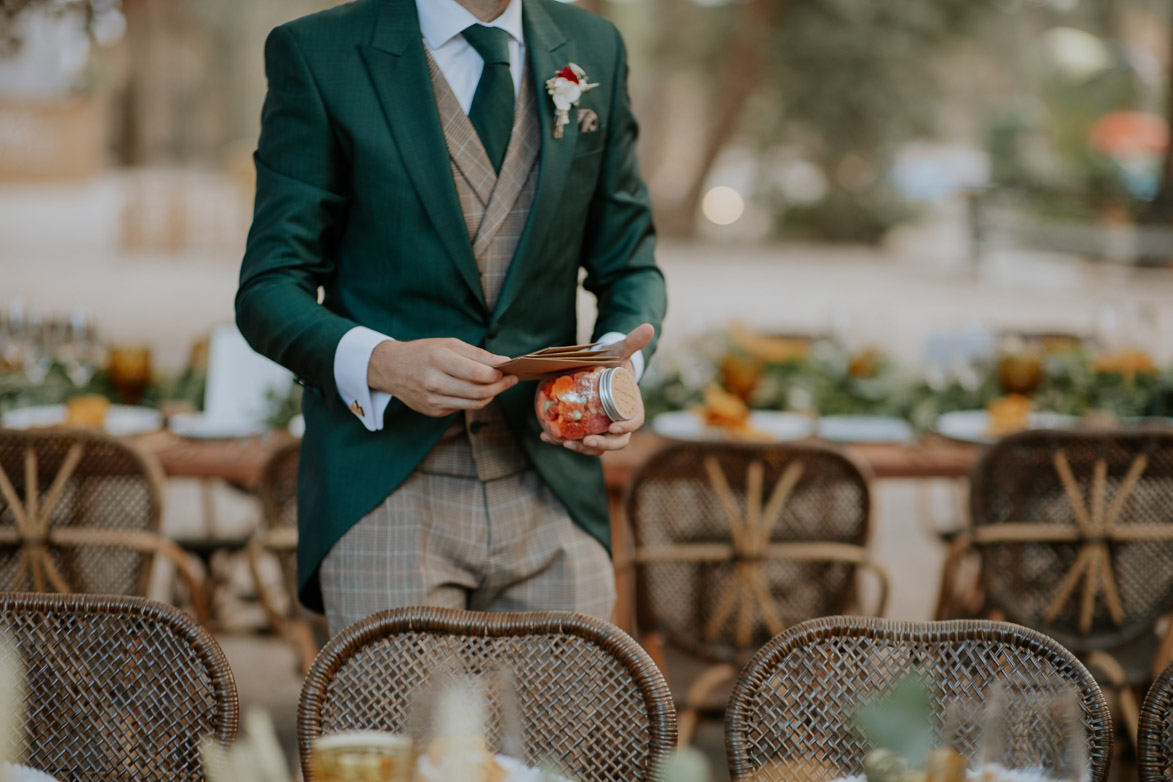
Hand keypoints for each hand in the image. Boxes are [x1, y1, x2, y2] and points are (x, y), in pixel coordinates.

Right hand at [368, 338, 517, 416]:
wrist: (391, 369)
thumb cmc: (423, 352)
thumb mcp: (448, 344)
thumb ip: (477, 354)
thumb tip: (503, 361)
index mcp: (439, 360)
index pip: (478, 374)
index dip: (498, 374)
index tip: (508, 369)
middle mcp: (435, 383)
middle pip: (479, 392)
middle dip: (500, 386)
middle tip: (510, 379)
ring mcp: (433, 401)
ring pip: (474, 404)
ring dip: (491, 395)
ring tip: (498, 385)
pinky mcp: (433, 411)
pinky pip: (462, 407)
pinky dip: (475, 400)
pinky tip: (477, 390)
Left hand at [539, 323, 653, 455]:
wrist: (600, 372)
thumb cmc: (614, 364)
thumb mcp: (621, 352)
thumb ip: (633, 342)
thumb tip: (649, 327)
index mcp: (632, 408)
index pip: (634, 423)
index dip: (626, 427)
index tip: (613, 428)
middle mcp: (619, 422)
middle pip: (616, 441)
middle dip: (602, 444)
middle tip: (587, 441)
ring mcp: (602, 429)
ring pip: (597, 446)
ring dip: (582, 449)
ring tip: (565, 443)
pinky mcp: (586, 431)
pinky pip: (577, 441)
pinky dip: (560, 440)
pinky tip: (546, 436)